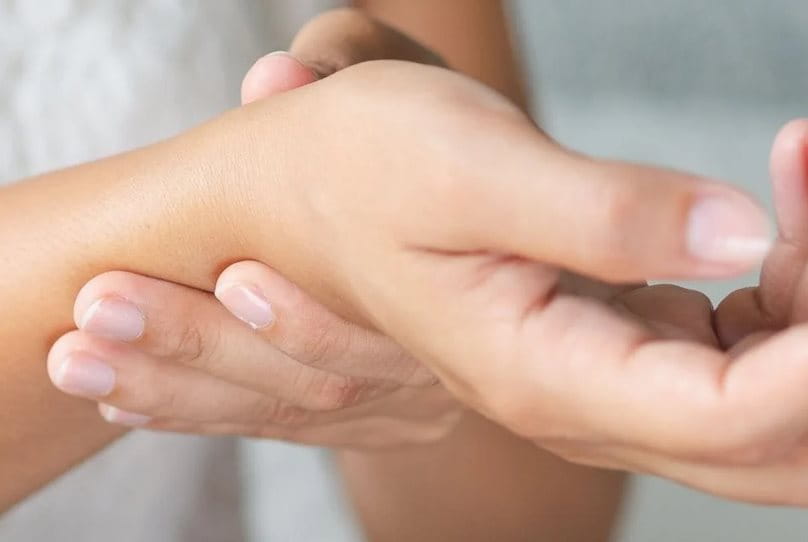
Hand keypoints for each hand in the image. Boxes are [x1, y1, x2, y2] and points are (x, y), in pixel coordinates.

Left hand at [48, 9, 460, 448]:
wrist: (464, 224)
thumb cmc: (430, 142)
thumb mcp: (411, 89)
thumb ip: (352, 67)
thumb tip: (275, 80)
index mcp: (460, 287)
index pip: (378, 328)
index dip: (305, 318)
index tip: (226, 276)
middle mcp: (439, 360)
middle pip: (320, 382)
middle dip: (204, 346)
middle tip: (103, 312)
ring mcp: (410, 399)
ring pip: (292, 412)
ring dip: (180, 390)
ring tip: (84, 362)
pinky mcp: (381, 418)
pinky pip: (283, 427)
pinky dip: (200, 414)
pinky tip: (126, 401)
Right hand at [230, 52, 807, 505]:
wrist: (294, 195)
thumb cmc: (350, 172)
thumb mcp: (467, 171)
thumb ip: (605, 215)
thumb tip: (737, 229)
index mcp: (543, 375)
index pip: (738, 414)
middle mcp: (577, 399)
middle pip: (772, 439)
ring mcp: (597, 375)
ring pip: (766, 404)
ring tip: (803, 179)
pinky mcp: (609, 338)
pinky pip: (735, 353)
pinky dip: (786, 293)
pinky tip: (773, 216)